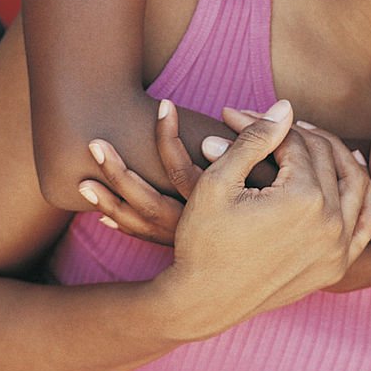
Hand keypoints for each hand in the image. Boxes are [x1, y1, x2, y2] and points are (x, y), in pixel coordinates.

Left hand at [77, 100, 287, 244]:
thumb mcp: (275, 174)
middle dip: (118, 171)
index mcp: (216, 204)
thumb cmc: (286, 211)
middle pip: (146, 199)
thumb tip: (264, 108)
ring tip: (82, 180)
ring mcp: (187, 241)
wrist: (289, 265)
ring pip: (141, 222)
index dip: (166, 134)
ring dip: (111, 199)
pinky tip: (106, 215)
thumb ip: (263, 141)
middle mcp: (196, 225)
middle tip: (93, 144)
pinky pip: (147, 237)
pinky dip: (125, 224)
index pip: (179, 165)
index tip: (161, 105)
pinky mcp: (184, 250)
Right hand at [156, 99, 370, 341]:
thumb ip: (255, 138)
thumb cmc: (202, 240)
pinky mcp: (337, 265)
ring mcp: (339, 247)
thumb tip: (286, 107)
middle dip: (296, 134)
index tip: (236, 115)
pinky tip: (349, 172)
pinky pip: (366, 221)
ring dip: (335, 154)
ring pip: (355, 181)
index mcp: (303, 199)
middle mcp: (331, 223)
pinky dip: (362, 193)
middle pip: (325, 156)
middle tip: (270, 125)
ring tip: (309, 140)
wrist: (201, 302)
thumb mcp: (218, 181)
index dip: (264, 124)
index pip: (295, 142)